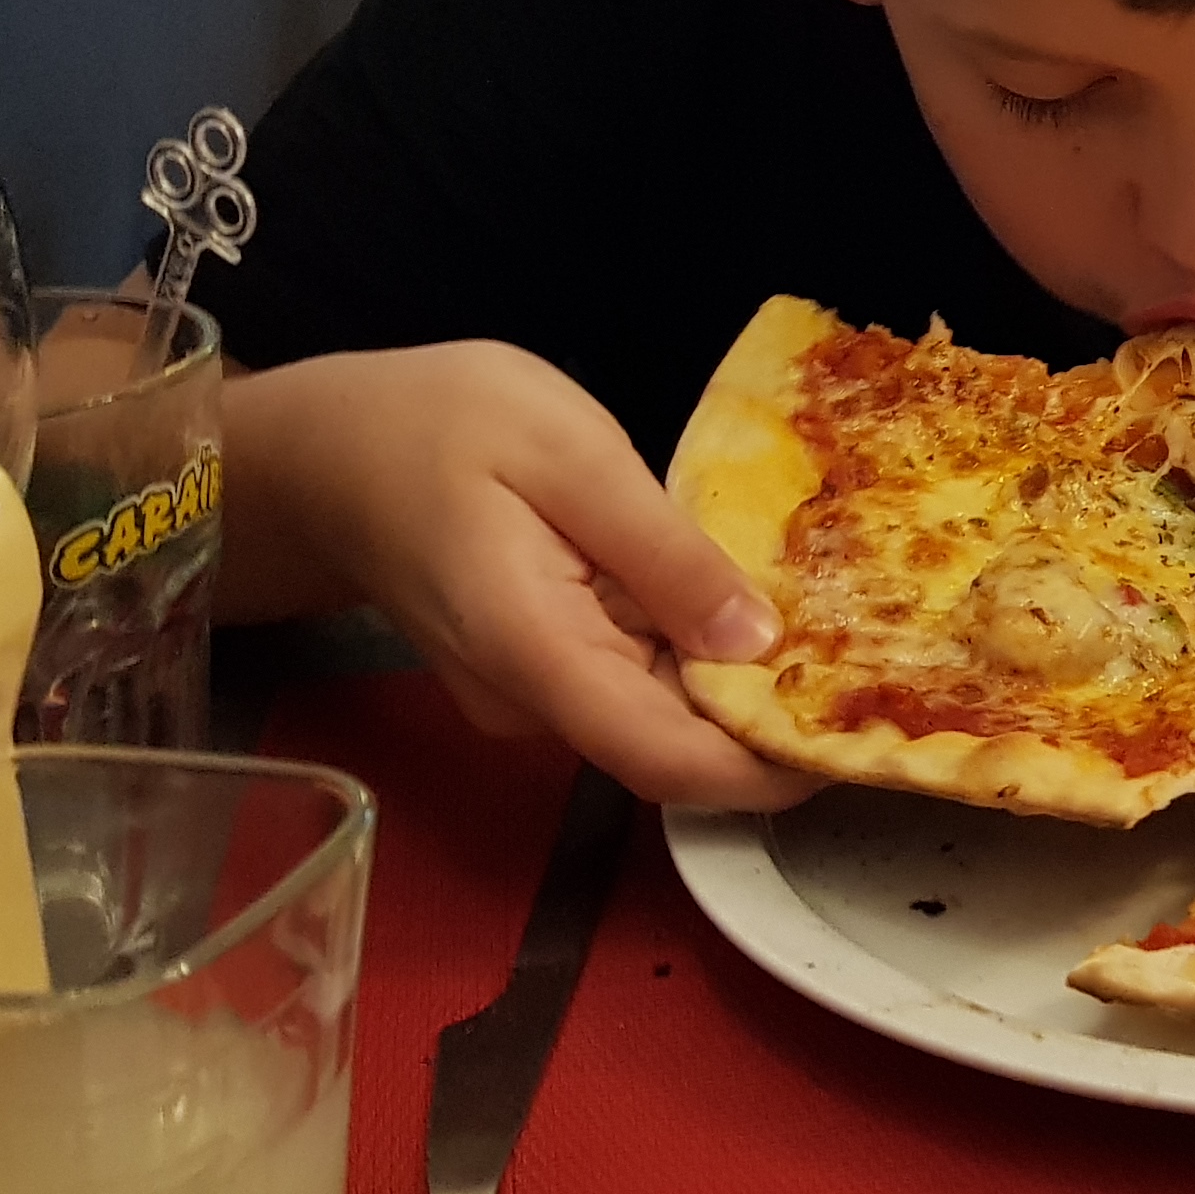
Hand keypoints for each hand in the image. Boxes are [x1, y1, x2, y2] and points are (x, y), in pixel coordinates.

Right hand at [225, 345, 817, 809]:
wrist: (323, 446)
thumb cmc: (439, 424)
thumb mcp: (571, 455)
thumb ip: (665, 556)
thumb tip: (758, 644)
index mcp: (539, 655)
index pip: (670, 761)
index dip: (771, 768)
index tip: (857, 737)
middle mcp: (532, 702)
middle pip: (673, 748)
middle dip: (771, 721)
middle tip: (871, 661)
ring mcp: (529, 693)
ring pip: (655, 714)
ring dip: (737, 684)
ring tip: (829, 621)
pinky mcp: (534, 669)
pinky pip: (629, 680)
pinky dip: (691, 653)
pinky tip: (741, 599)